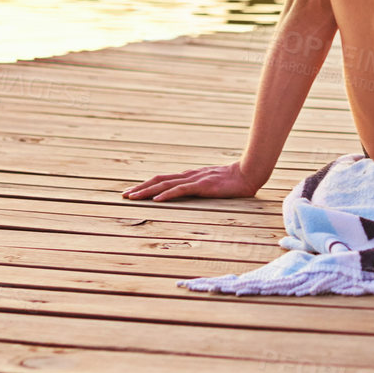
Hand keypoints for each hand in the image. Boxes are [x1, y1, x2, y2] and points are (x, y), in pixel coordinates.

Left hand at [124, 161, 263, 200]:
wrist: (249, 173)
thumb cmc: (233, 181)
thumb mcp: (212, 184)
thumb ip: (200, 186)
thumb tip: (190, 193)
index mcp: (189, 176)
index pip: (163, 179)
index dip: (146, 185)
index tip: (132, 192)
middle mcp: (188, 176)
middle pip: (159, 180)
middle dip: (140, 188)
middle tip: (124, 196)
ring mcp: (194, 180)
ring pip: (165, 184)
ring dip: (147, 191)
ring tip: (133, 197)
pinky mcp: (202, 186)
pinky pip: (181, 190)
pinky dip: (167, 194)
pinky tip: (156, 199)